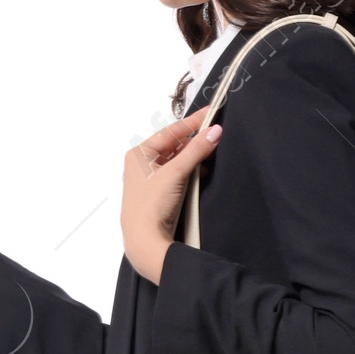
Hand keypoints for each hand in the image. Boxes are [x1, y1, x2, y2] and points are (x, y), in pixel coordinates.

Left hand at [120, 107, 222, 282]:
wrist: (144, 241)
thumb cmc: (151, 205)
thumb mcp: (176, 173)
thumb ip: (196, 150)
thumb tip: (215, 131)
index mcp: (139, 153)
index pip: (171, 131)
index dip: (193, 122)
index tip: (211, 113)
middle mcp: (142, 164)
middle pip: (174, 145)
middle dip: (195, 142)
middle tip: (215, 136)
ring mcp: (150, 180)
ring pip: (177, 161)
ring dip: (194, 159)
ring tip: (211, 156)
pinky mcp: (158, 194)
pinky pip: (177, 175)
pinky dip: (190, 173)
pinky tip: (202, 173)